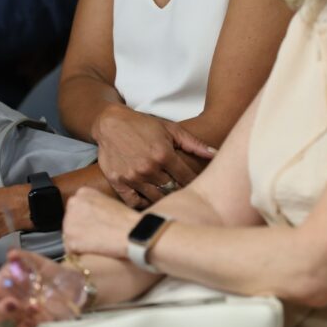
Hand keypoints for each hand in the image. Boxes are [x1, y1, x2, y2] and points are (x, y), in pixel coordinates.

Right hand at [0, 250, 83, 326]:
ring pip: (7, 326)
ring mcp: (19, 320)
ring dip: (18, 318)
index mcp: (1, 287)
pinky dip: (32, 326)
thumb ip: (25, 258)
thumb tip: (11, 253)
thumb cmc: (48, 275)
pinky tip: (41, 317)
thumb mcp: (38, 263)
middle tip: (12, 302)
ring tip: (33, 306)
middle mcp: (5, 306)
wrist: (74, 287)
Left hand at [64, 186, 136, 257]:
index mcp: (83, 193)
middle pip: (70, 222)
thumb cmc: (126, 219)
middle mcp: (73, 204)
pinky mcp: (71, 240)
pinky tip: (95, 250)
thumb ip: (93, 206)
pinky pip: (71, 250)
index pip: (75, 209)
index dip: (84, 220)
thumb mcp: (108, 202)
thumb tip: (88, 218)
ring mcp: (70, 222)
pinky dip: (80, 253)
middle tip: (96, 236)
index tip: (94, 225)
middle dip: (80, 230)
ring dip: (79, 242)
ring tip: (97, 243)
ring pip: (69, 237)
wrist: (134, 232)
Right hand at [93, 105, 214, 207]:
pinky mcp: (118, 182)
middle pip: (172, 190)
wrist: (111, 123)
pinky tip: (149, 198)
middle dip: (179, 191)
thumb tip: (215, 154)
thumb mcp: (170, 129)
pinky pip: (134, 202)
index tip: (196, 185)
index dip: (193, 182)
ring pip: (156, 198)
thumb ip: (194, 143)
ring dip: (164, 198)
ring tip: (169, 196)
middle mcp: (149, 168)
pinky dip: (143, 203)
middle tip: (184, 192)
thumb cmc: (143, 125)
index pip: (186, 178)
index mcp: (164, 154)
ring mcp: (132, 176)